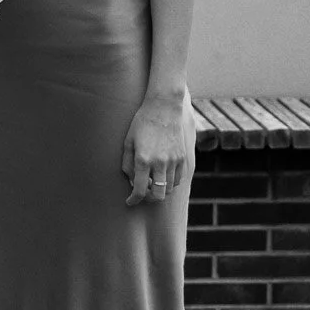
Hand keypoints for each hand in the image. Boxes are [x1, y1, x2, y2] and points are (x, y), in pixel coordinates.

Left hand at [122, 93, 193, 207]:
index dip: (133, 200)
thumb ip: (127, 164)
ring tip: (151, 182)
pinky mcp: (182, 158)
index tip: (129, 201)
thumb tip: (131, 181)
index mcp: (143, 159)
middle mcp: (160, 163)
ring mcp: (173, 161)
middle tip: (142, 193)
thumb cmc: (142, 123)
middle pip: (157, 196)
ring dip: (159, 190)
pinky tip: (162, 175)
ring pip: (168, 190)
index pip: (139, 190)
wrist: (164, 108)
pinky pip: (177, 180)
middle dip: (148, 199)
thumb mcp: (128, 141)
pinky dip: (169, 183)